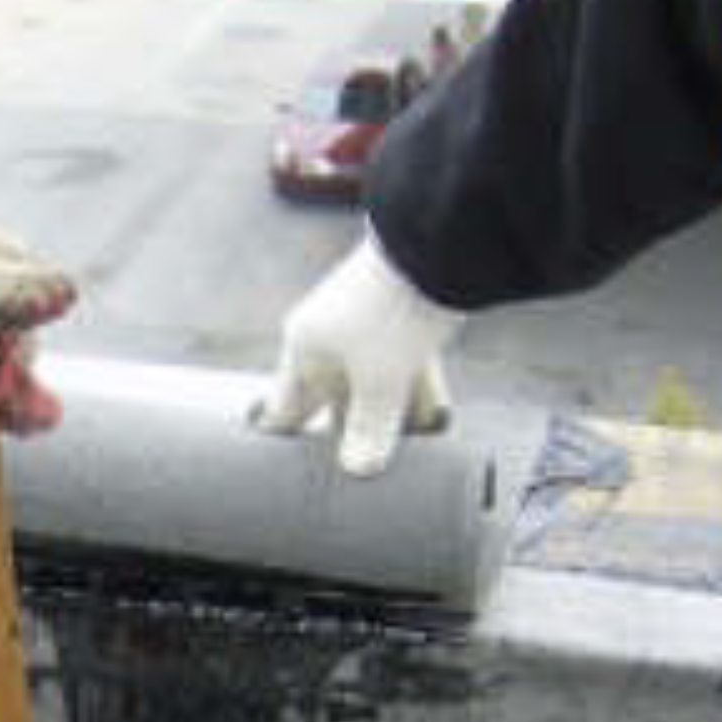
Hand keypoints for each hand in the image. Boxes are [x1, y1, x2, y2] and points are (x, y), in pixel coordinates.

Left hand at [0, 200, 73, 432]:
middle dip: (17, 354)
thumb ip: (10, 293)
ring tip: (36, 418)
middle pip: (1, 319)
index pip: (12, 265)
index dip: (30, 301)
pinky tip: (17, 421)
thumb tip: (66, 289)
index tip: (33, 329)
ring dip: (10, 388)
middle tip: (12, 382)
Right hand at [248, 239, 464, 476]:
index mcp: (303, 348)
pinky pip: (402, 369)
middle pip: (332, 403)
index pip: (282, 408)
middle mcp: (327, 339)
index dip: (284, 443)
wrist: (439, 243)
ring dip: (390, 421)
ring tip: (406, 458)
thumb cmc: (393, 311)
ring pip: (372, 387)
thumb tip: (358, 471)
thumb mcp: (381, 382)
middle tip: (357, 476)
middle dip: (349, 438)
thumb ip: (369, 430)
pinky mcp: (400, 320)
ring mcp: (365, 328)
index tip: (288, 477)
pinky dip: (414, 396)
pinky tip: (435, 421)